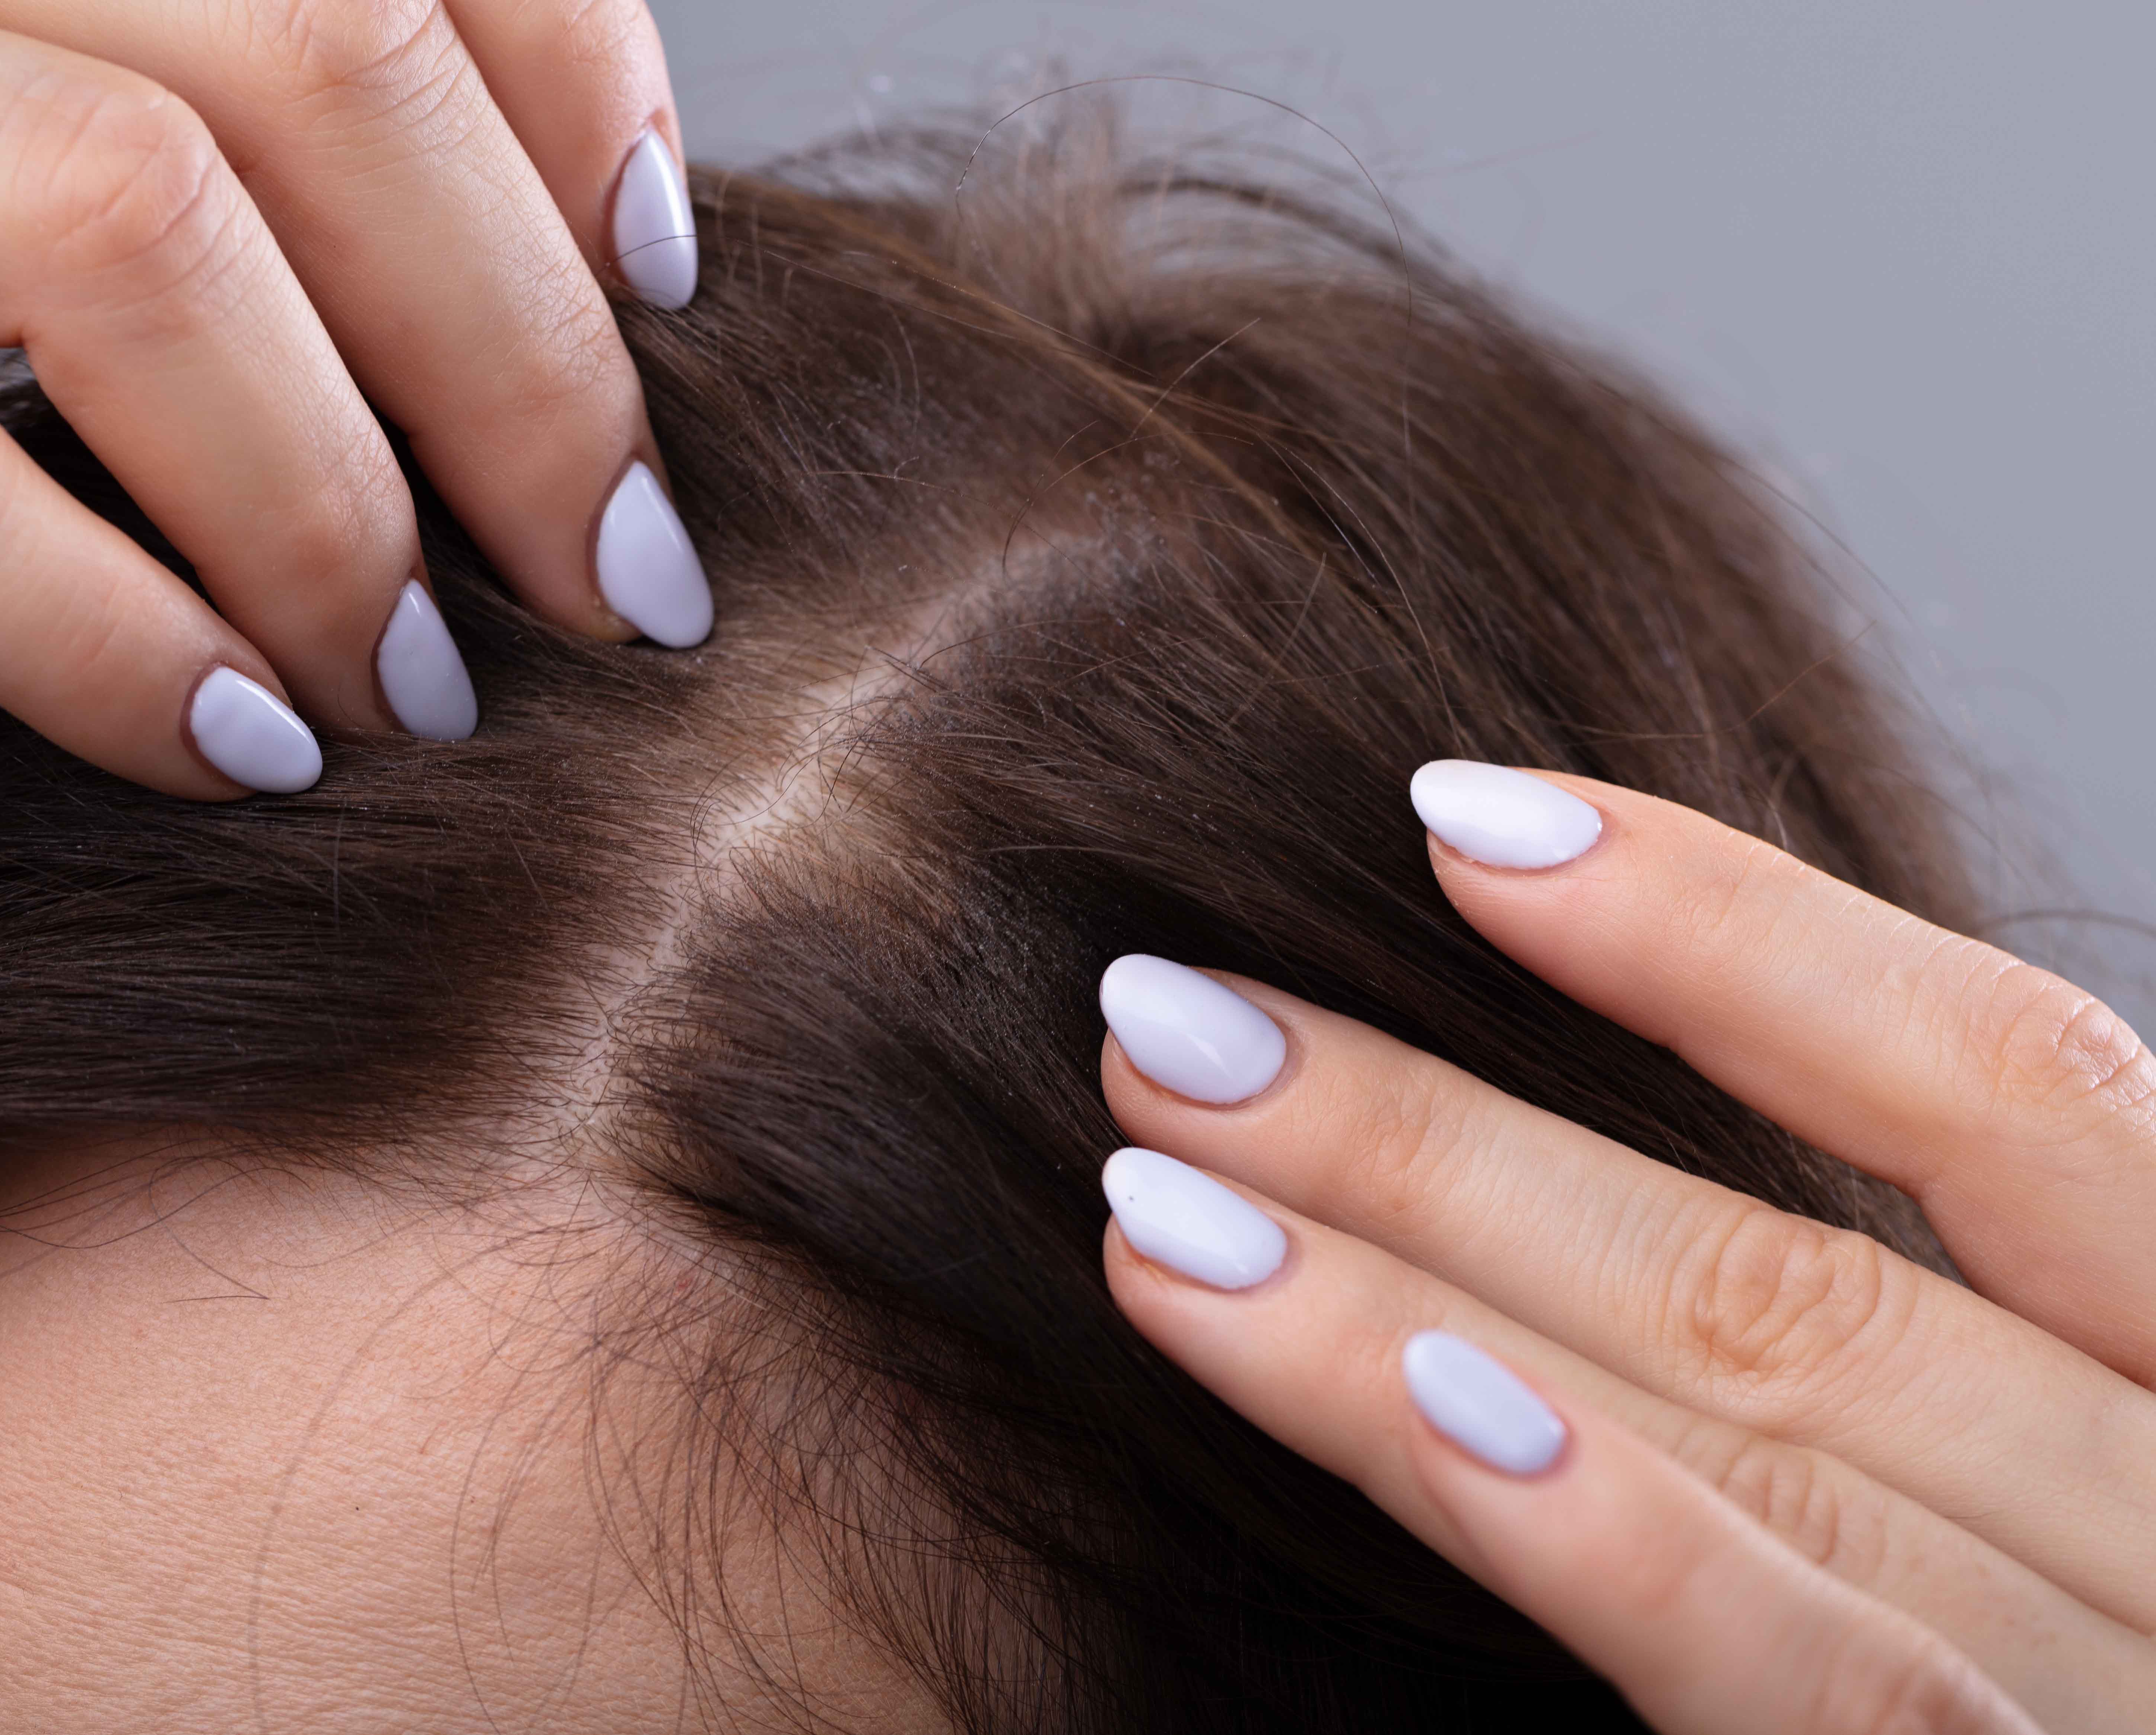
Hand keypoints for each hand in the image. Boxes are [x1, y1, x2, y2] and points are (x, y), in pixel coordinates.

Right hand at [0, 0, 708, 796]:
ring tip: (421, 691)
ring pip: (116, 217)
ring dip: (330, 501)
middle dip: (513, 346)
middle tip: (613, 577)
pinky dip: (102, 634)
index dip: (572, 84)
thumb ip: (230, 149)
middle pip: (298, 40)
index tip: (667, 294)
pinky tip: (228, 747)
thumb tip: (586, 258)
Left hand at [1093, 762, 2155, 1730]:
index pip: (2010, 1092)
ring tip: (1155, 1195)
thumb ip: (1883, 1394)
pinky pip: (1835, 1688)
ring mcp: (2133, 1705)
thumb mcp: (2054, 1517)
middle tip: (1165, 1015)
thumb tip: (1528, 1249)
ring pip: (1778, 1439)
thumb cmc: (2078, 1672)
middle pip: (1805, 1273)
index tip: (1457, 814)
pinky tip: (1419, 1412)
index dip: (1741, 933)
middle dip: (1453, 1131)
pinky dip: (1623, 1539)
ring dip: (1432, 1295)